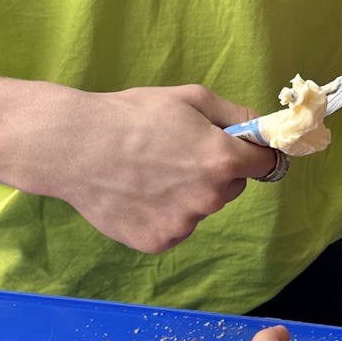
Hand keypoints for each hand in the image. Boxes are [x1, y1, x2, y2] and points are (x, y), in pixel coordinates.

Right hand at [43, 83, 277, 253]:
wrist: (74, 147)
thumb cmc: (132, 116)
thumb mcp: (191, 98)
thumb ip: (237, 114)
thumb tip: (265, 128)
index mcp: (223, 160)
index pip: (267, 164)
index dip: (255, 152)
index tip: (242, 147)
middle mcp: (209, 198)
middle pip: (232, 187)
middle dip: (216, 171)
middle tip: (178, 152)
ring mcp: (184, 224)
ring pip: (201, 207)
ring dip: (188, 193)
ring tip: (150, 171)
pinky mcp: (159, 242)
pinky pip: (176, 226)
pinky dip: (164, 213)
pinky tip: (139, 192)